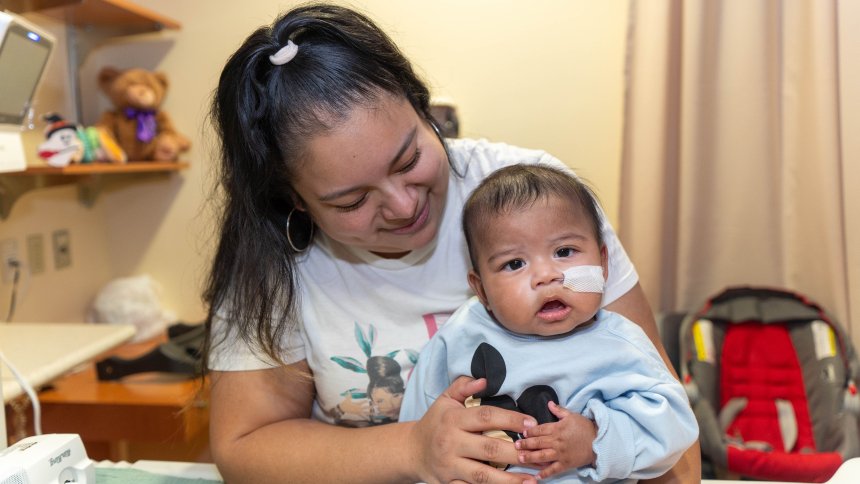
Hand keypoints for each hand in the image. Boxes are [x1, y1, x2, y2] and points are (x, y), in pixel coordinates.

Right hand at [409, 376, 537, 483]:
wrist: (411, 451)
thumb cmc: (435, 423)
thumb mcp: (445, 400)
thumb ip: (464, 387)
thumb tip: (484, 379)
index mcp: (453, 420)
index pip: (486, 417)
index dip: (511, 419)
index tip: (531, 423)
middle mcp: (451, 443)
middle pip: (490, 449)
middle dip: (518, 453)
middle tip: (540, 454)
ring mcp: (450, 467)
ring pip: (484, 476)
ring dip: (510, 480)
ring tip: (533, 480)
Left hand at [515, 401, 596, 479]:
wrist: (599, 441)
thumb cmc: (585, 427)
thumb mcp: (572, 415)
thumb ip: (559, 410)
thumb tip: (549, 403)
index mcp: (557, 429)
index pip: (539, 430)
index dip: (530, 431)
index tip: (522, 432)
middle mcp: (556, 442)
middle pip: (537, 443)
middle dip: (525, 444)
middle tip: (516, 445)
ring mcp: (560, 454)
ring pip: (541, 456)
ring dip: (530, 457)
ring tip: (520, 458)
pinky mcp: (565, 464)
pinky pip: (553, 470)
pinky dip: (544, 473)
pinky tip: (536, 476)